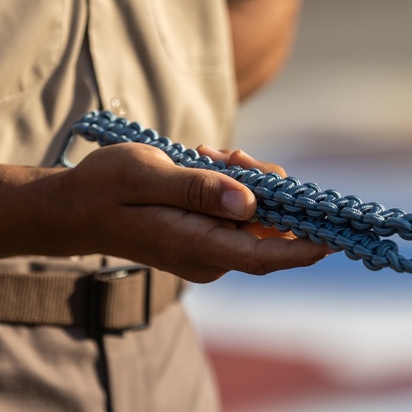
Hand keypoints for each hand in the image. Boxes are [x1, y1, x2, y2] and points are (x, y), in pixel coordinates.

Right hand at [46, 143, 330, 280]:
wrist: (73, 210)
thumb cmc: (104, 188)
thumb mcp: (145, 174)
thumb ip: (196, 188)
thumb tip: (248, 202)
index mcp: (196, 246)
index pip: (264, 254)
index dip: (305, 247)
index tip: (338, 235)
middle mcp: (210, 257)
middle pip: (266, 229)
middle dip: (267, 189)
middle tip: (233, 155)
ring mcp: (209, 250)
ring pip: (255, 217)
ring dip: (247, 182)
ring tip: (209, 155)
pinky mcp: (207, 238)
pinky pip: (240, 214)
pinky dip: (235, 186)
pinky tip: (208, 163)